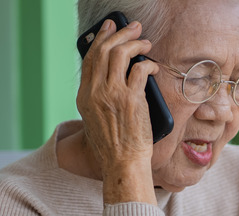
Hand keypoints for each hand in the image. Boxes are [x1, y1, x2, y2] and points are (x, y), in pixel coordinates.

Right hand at [76, 19, 159, 203]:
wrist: (122, 164)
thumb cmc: (114, 147)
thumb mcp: (96, 120)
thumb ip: (100, 99)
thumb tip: (114, 78)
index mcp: (84, 96)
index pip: (90, 59)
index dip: (99, 40)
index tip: (109, 29)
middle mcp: (95, 92)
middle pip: (104, 50)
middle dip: (119, 33)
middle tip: (133, 27)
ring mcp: (113, 94)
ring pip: (121, 54)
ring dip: (135, 43)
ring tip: (145, 42)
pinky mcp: (132, 99)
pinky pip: (141, 69)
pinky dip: (148, 64)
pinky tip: (153, 66)